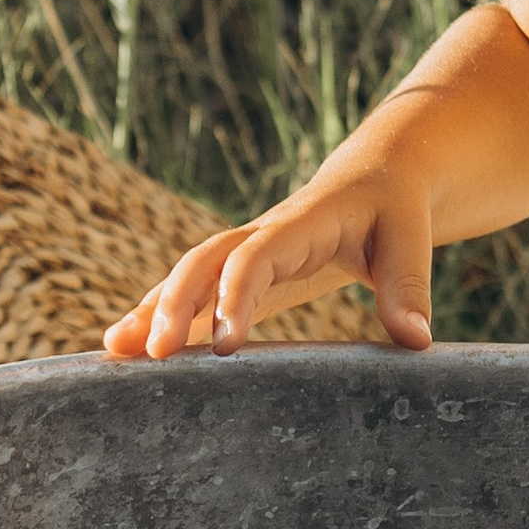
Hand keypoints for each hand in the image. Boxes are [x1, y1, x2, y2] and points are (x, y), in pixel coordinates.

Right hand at [100, 159, 432, 359]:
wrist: (375, 176)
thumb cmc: (393, 209)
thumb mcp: (410, 239)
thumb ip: (409, 286)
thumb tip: (416, 342)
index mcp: (301, 223)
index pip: (256, 256)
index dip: (236, 296)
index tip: (225, 345)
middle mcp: (262, 234)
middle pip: (204, 260)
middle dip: (174, 302)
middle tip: (154, 352)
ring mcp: (244, 251)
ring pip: (187, 274)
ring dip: (151, 308)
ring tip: (113, 351)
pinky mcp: (239, 271)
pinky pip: (193, 291)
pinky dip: (158, 313)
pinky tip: (124, 345)